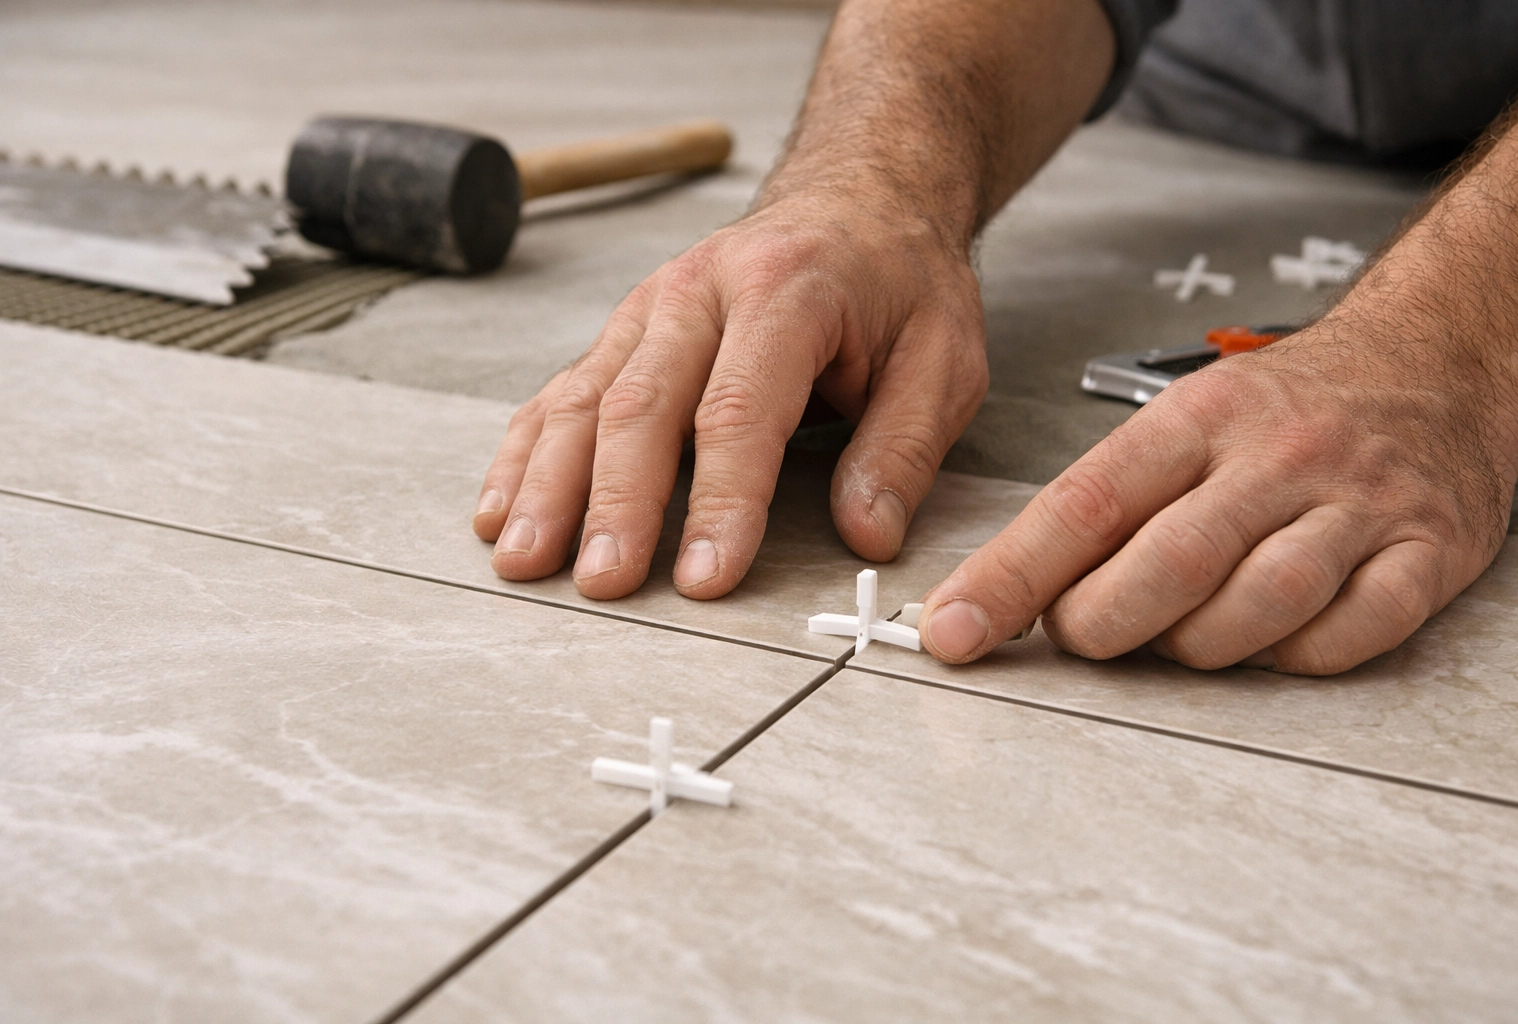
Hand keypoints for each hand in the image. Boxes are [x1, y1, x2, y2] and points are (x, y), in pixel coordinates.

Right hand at [471, 194, 988, 599]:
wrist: (856, 196)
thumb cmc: (900, 283)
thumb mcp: (944, 358)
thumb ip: (903, 447)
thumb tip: (865, 534)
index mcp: (787, 291)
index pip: (740, 409)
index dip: (721, 500)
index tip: (706, 577)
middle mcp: (701, 292)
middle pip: (641, 405)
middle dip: (616, 502)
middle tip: (602, 583)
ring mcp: (650, 308)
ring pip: (583, 399)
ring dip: (548, 484)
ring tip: (523, 560)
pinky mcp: (625, 331)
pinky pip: (562, 392)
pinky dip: (526, 454)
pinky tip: (499, 510)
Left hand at [918, 318, 1517, 674]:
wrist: (1434, 363)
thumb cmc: (1287, 408)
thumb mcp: (1183, 422)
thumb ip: (1105, 505)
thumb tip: (1002, 591)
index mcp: (1199, 419)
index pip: (1084, 504)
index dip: (1010, 577)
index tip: (955, 629)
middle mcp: (1278, 457)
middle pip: (1167, 566)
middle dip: (1101, 624)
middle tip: (1082, 632)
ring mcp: (1358, 505)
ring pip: (1256, 607)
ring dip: (1195, 646)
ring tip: (1178, 631)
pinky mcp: (1426, 554)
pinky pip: (1347, 636)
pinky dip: (1293, 658)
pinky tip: (1270, 639)